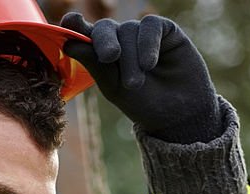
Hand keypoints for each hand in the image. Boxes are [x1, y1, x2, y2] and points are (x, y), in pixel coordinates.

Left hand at [61, 13, 221, 143]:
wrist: (180, 115)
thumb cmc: (145, 104)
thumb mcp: (115, 88)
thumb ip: (95, 64)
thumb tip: (70, 43)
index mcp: (102, 54)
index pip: (85, 33)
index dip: (76, 26)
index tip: (70, 22)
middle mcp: (122, 40)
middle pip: (104, 28)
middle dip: (104, 41)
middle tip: (109, 57)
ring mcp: (142, 34)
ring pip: (128, 30)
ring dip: (131, 57)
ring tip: (136, 83)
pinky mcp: (165, 30)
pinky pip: (150, 26)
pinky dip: (148, 43)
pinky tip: (150, 64)